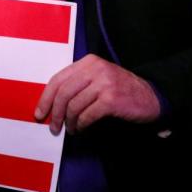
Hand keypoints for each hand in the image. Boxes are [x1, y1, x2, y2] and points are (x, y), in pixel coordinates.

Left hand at [35, 54, 161, 134]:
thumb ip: (78, 83)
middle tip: (53, 127)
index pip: (58, 79)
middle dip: (55, 113)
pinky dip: (81, 125)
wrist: (151, 96)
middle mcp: (95, 69)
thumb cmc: (121, 89)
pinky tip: (81, 129)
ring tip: (70, 129)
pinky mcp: (111, 99)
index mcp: (88, 62)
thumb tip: (51, 103)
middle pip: (63, 93)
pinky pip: (87, 115)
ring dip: (69, 122)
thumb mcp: (98, 78)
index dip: (46, 98)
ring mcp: (104, 83)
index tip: (40, 112)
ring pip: (73, 105)